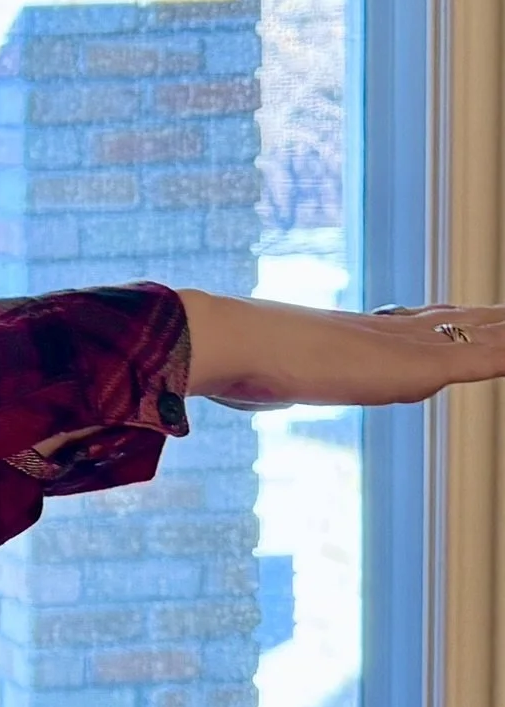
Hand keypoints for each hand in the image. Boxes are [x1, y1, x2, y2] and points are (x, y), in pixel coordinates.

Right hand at [180, 290, 504, 406]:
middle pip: (450, 324)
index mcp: (347, 334)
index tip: (458, 314)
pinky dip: (504, 355)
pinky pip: (480, 362)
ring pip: (475, 337)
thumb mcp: (253, 380)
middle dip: (485, 322)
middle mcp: (380, 333)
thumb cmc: (230, 361)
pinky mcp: (416, 368)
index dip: (438, 320)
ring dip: (503, 330)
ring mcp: (400, 347)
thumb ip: (261, 385)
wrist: (232, 342)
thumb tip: (241, 392)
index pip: (406, 324)